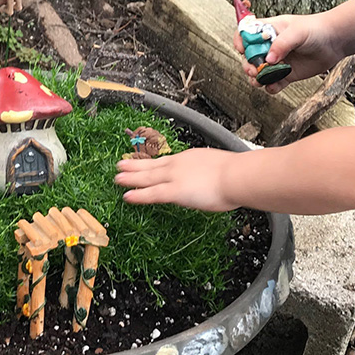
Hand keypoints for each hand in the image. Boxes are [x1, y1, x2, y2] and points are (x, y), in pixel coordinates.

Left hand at [115, 148, 239, 211]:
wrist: (238, 176)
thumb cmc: (237, 175)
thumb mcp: (219, 167)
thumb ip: (210, 172)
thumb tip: (212, 178)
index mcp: (189, 158)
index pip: (165, 160)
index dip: (151, 162)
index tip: (141, 160)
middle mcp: (178, 165)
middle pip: (151, 166)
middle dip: (134, 167)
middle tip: (120, 165)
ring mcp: (174, 177)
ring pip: (147, 177)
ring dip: (130, 178)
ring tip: (117, 178)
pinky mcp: (174, 191)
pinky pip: (151, 194)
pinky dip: (138, 195)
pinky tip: (127, 196)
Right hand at [232, 13, 344, 94]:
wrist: (335, 42)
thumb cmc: (316, 29)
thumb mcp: (297, 32)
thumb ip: (282, 44)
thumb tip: (268, 59)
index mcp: (268, 31)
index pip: (246, 34)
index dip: (240, 41)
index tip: (242, 49)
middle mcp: (270, 46)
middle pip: (249, 57)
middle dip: (248, 65)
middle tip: (254, 70)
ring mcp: (278, 61)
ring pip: (258, 72)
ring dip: (256, 78)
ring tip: (261, 80)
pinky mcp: (287, 74)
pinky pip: (273, 83)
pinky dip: (270, 87)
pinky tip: (273, 86)